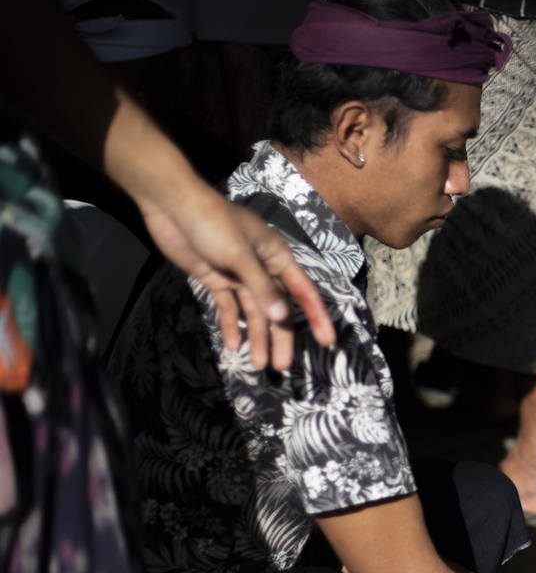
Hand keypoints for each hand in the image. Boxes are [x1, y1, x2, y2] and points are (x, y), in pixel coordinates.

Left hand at [135, 183, 336, 370]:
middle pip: (276, 307)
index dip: (316, 316)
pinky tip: (233, 345)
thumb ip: (261, 288)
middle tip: (282, 367)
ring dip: (256, 337)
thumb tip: (282, 317)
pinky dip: (231, 325)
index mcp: (276, 256)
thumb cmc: (212, 224)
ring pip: (254, 311)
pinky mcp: (217, 278)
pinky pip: (229, 307)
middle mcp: (262, 267)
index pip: (302, 291)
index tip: (327, 341)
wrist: (172, 206)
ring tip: (257, 365)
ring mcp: (239, 274)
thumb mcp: (240, 256)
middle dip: (280, 336)